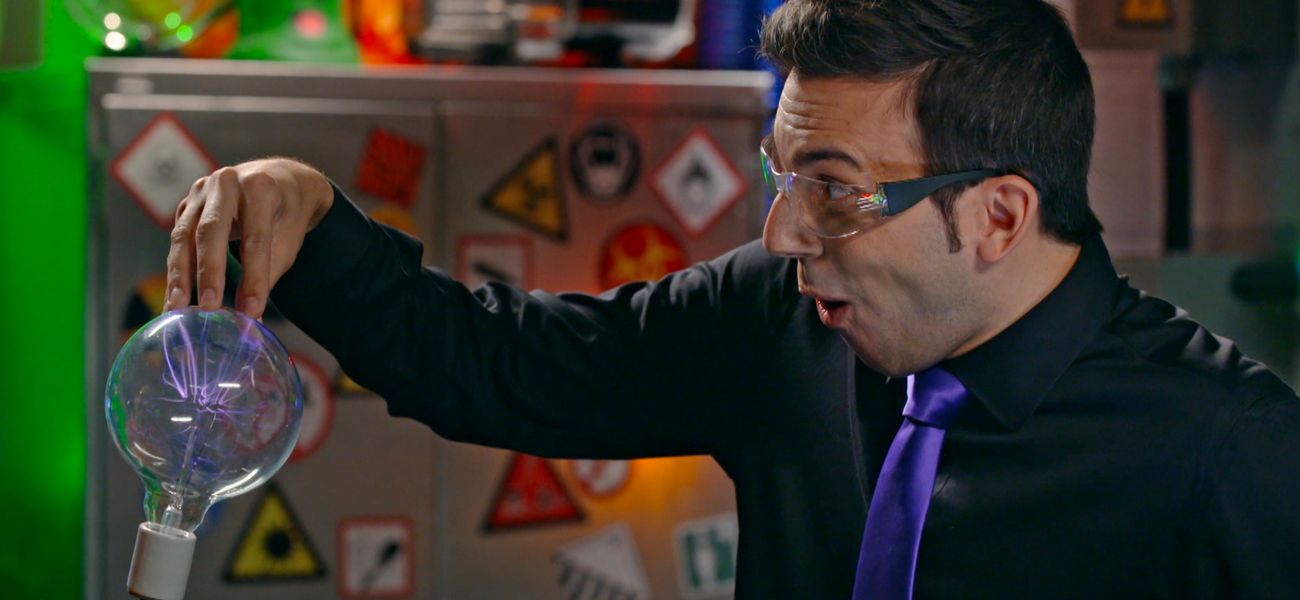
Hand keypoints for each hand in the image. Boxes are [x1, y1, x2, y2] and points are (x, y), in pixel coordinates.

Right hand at [163, 158, 333, 319]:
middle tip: (209, 307)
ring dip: (180, 275)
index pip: (256, 237)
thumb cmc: (285, 215)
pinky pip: (177, 240)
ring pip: (184, 235)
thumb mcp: (288, 240)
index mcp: (260, 187)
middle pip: (212, 231)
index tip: (252, 309)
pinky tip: (175, 298)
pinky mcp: (186, 204)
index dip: (254, 276)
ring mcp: (201, 191)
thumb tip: (250, 317)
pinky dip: (176, 270)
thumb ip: (268, 275)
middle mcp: (226, 183)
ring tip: (178, 310)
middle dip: (209, 272)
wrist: (277, 179)